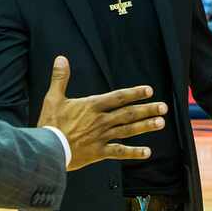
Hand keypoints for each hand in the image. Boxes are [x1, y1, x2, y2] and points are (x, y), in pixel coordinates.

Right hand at [37, 56, 165, 170]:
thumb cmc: (50, 123)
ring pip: (128, 130)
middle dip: (147, 109)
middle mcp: (101, 120)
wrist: (48, 148)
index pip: (118, 97)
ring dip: (145, 126)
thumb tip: (61, 58)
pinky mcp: (99, 152)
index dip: (134, 93)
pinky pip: (120, 152)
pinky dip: (134, 152)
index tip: (149, 91)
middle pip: (128, 113)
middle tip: (163, 107)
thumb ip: (60, 78)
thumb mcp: (53, 98)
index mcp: (92, 106)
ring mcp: (102, 137)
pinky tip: (147, 152)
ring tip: (160, 122)